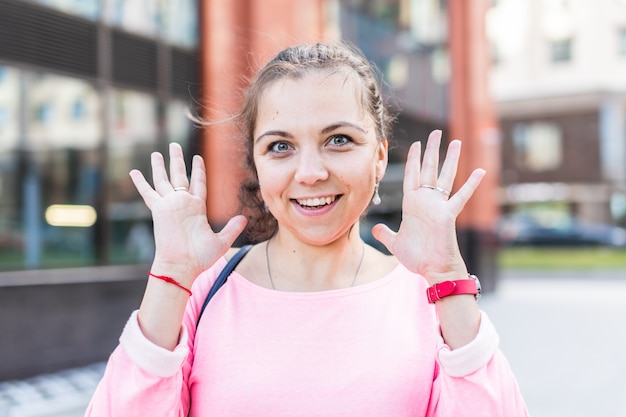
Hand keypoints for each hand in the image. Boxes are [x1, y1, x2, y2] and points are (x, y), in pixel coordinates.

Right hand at [130, 143, 247, 282]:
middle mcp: (183, 204)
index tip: (198, 158)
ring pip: (164, 180)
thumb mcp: (221, 241)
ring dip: (161, 166)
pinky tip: (134, 172)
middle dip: (177, 161)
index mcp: (197, 208)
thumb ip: (232, 228)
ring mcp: (170, 205)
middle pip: (180, 176)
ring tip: (157, 152)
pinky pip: (148, 193)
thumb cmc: (200, 257)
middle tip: (174, 146)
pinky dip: (141, 183)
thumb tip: (245, 218)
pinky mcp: (159, 210)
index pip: (198, 183)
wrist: (182, 265)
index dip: (198, 170)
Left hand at [372, 130, 484, 283]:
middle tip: (435, 133)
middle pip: (428, 170)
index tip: (415, 144)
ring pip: (445, 177)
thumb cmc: (418, 258)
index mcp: (412, 205)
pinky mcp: (448, 215)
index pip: (412, 176)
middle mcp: (426, 201)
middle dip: (431, 151)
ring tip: (456, 141)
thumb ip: (385, 234)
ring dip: (450, 159)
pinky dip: (471, 185)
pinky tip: (480, 170)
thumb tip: (375, 229)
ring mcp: (438, 206)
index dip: (413, 160)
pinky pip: (460, 197)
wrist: (433, 270)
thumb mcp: (395, 243)